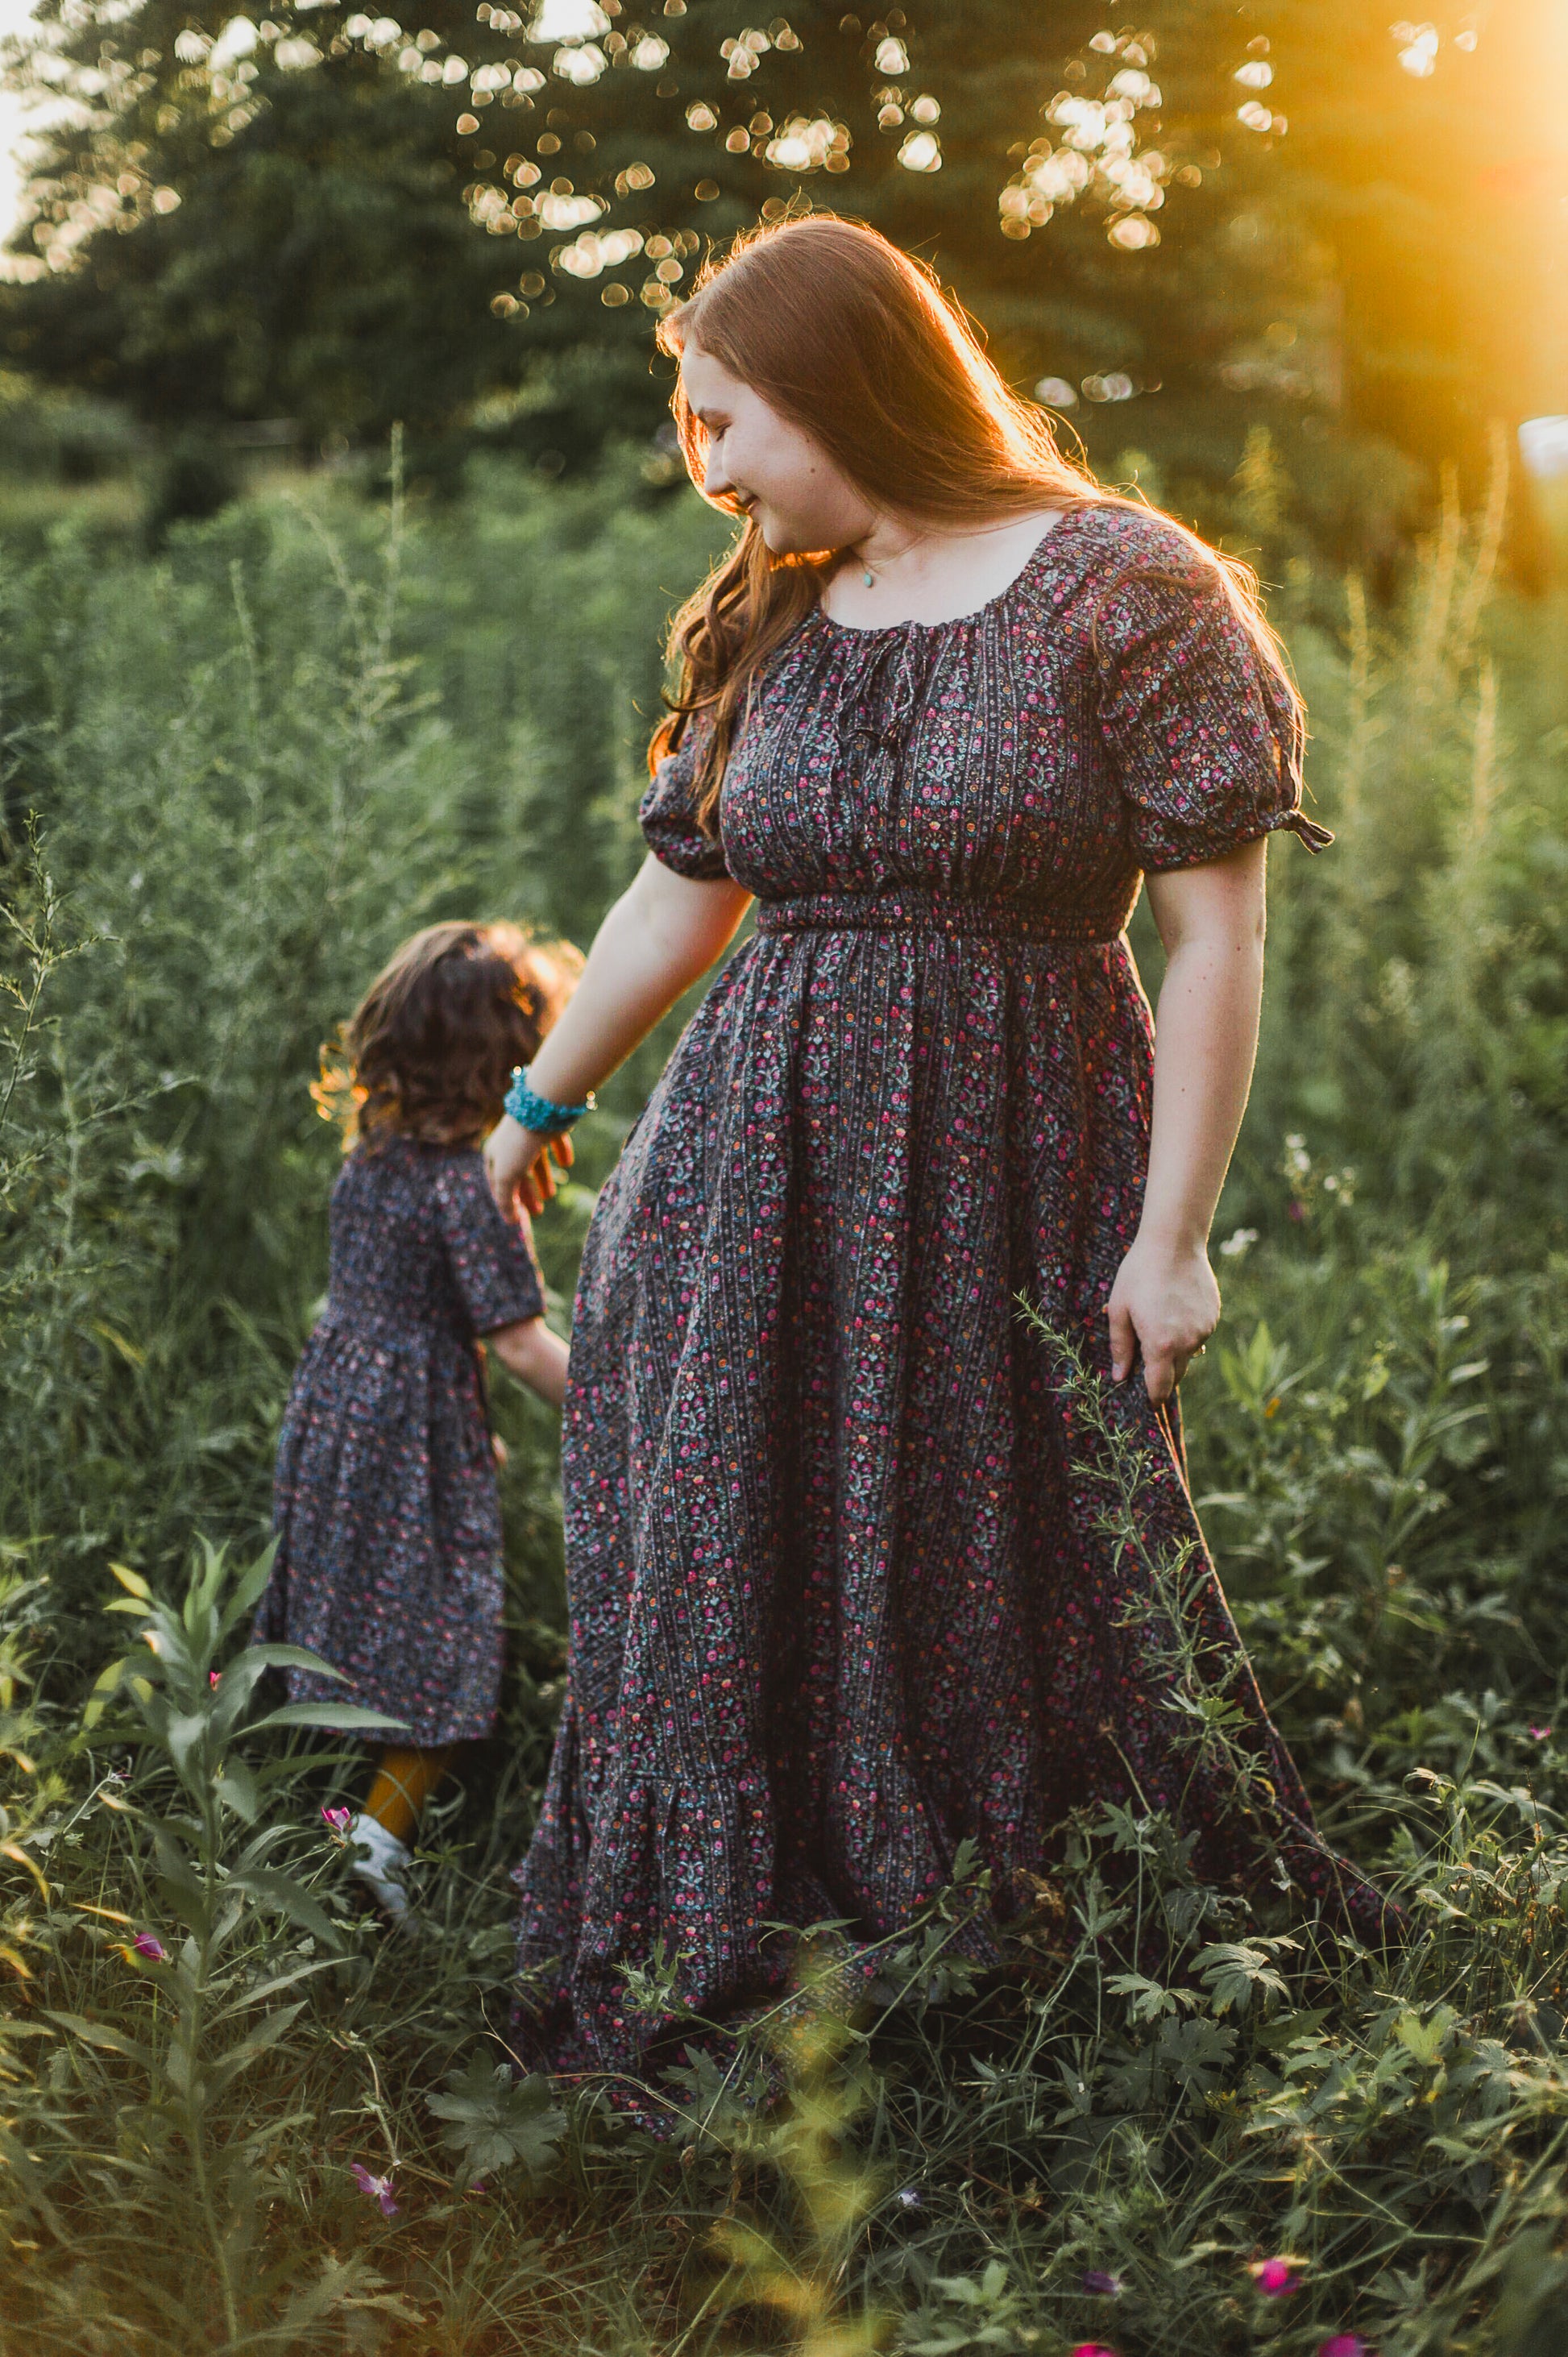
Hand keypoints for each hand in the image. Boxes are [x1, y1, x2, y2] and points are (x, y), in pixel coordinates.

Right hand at [484, 1114, 573, 1221]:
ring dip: (543, 1178)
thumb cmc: (519, 1144)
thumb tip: (511, 1221)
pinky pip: (555, 1141)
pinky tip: (567, 1163)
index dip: (506, 1200)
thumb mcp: (507, 1177)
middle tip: (538, 1212)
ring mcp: (530, 1132)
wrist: (541, 1109)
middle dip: (527, 1193)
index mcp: (495, 1153)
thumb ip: (506, 1200)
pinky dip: (560, 1153)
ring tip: (552, 1195)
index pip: (497, 1182)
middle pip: (518, 1173)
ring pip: (536, 1160)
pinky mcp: (549, 1125)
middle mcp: (510, 1142)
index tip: (518, 1217)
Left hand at [1106, 1233, 1219, 1403]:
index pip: (1160, 1388)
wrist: (1174, 1242)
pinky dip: (1187, 1331)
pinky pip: (1198, 1335)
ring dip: (1175, 1349)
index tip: (1147, 1402)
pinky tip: (1175, 1308)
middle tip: (1146, 1357)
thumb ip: (1120, 1347)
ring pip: (1189, 1354)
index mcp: (1161, 1345)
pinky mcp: (1213, 1317)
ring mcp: (1204, 1330)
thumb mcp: (1119, 1310)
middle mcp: (1188, 1343)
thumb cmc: (1139, 1274)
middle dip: (1162, 1374)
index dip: (1153, 1398)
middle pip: (1176, 1375)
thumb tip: (1120, 1377)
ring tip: (1159, 1320)